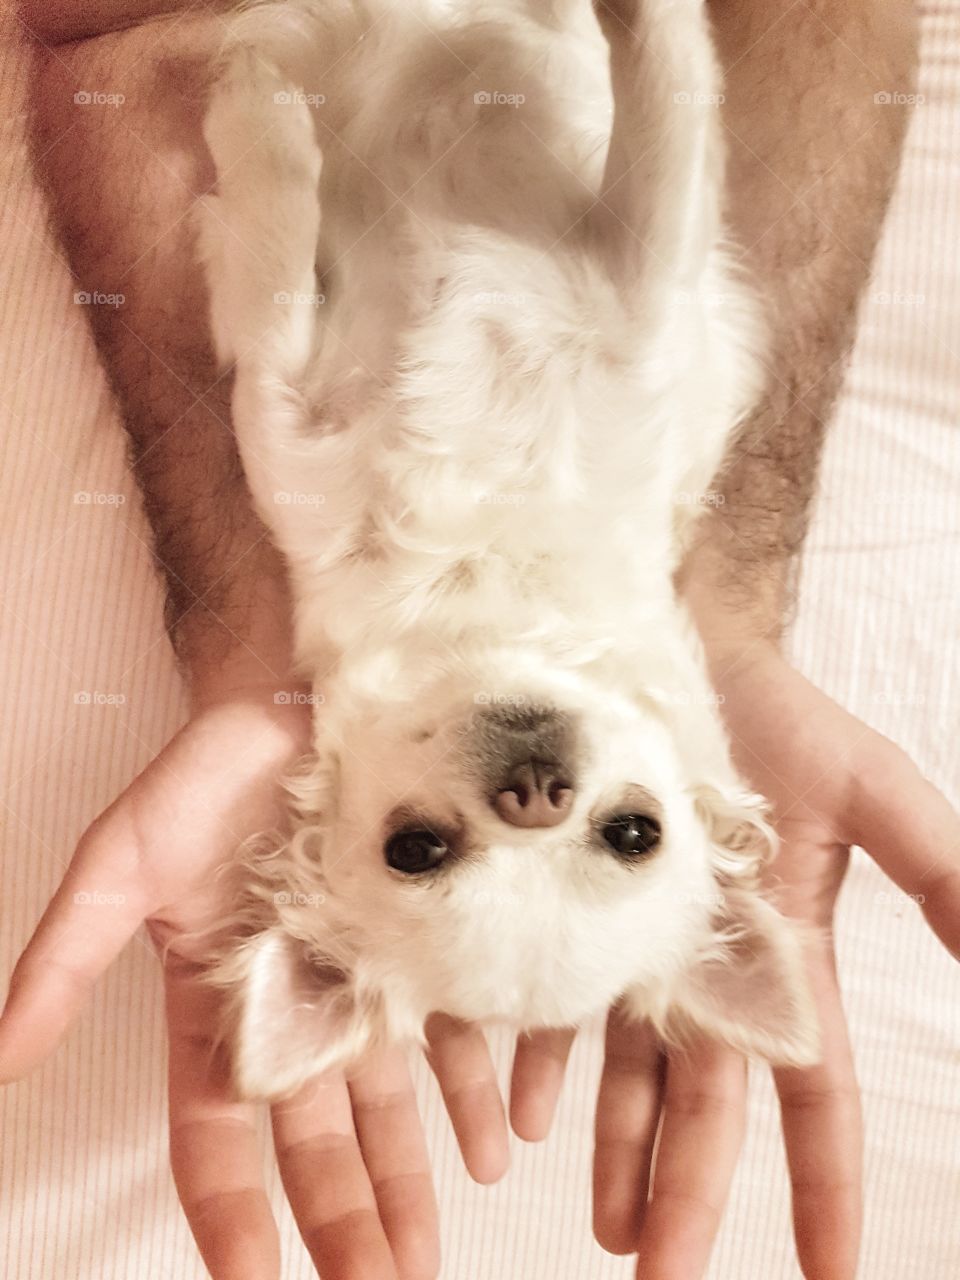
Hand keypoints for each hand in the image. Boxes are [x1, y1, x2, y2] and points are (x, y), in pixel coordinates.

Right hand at [0, 686, 446, 1279]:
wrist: (298, 700)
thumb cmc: (203, 777)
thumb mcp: (119, 864)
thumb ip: (64, 959)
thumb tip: (4, 1055)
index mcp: (211, 1007)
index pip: (215, 1136)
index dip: (231, 1213)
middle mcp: (288, 1008)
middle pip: (312, 1143)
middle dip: (338, 1225)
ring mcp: (361, 980)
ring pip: (386, 1106)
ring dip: (407, 1184)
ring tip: (426, 1253)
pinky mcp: (420, 943)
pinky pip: (450, 1031)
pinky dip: (472, 1089)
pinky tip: (498, 1140)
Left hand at [590, 642, 959, 1278]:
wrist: (676, 642)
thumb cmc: (777, 713)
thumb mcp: (875, 789)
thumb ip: (944, 874)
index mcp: (785, 953)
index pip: (813, 1090)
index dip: (827, 1182)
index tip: (833, 1274)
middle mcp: (707, 964)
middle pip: (705, 1103)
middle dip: (694, 1193)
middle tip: (662, 1278)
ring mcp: (632, 938)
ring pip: (624, 1072)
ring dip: (618, 1152)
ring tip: (607, 1229)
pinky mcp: (564, 903)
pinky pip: (547, 1000)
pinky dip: (536, 1062)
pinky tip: (520, 1117)